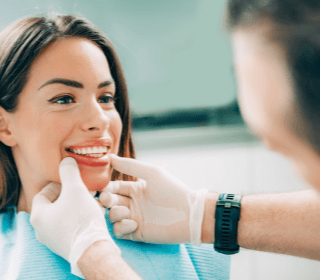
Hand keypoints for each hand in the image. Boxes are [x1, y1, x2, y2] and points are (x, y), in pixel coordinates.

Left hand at [30, 157, 119, 277]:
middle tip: (82, 189)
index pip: (42, 194)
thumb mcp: (75, 189)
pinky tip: (93, 212)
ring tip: (91, 199)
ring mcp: (53, 239)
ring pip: (64, 215)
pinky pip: (70, 226)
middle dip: (69, 194)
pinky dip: (79, 216)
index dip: (57, 184)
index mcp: (38, 216)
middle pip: (54, 204)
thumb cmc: (81, 218)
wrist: (93, 249)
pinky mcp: (66, 245)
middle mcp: (42, 230)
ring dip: (76, 205)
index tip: (69, 182)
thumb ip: (69, 172)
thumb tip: (67, 160)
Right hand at [99, 154, 207, 244]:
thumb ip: (129, 165)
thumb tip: (110, 157)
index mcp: (136, 189)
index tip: (101, 189)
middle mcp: (133, 203)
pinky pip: (120, 231)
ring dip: (115, 213)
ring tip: (126, 211)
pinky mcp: (137, 233)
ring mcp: (135, 218)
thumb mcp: (151, 172)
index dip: (106, 188)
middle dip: (104, 200)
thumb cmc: (172, 190)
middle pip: (110, 202)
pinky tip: (134, 223)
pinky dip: (122, 227)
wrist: (188, 213)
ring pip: (113, 216)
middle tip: (105, 199)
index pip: (114, 187)